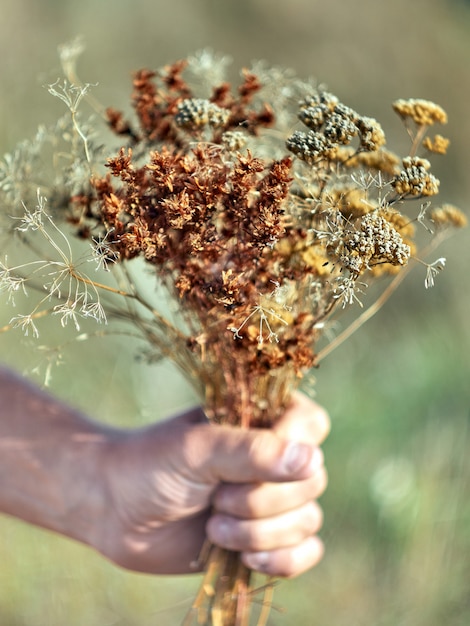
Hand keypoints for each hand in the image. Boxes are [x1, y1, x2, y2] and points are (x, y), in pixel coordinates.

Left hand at [93, 393, 328, 577]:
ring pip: (308, 519)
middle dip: (262, 500)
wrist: (116, 511)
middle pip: (312, 480)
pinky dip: (283, 560)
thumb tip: (311, 460)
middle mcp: (274, 457)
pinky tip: (245, 557)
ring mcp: (272, 499)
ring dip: (260, 532)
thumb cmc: (150, 465)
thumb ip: (250, 451)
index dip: (294, 446)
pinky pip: (307, 552)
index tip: (251, 463)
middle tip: (216, 498)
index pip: (311, 424)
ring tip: (214, 527)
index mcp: (261, 418)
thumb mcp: (196, 449)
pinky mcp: (268, 538)